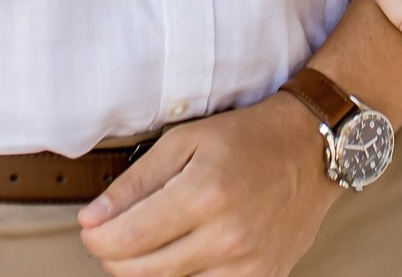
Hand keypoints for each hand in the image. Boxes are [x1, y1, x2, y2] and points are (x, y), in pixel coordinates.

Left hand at [77, 93, 335, 276]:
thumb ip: (135, 181)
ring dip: (149, 268)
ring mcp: (246, 265)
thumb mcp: (184, 141)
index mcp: (203, 194)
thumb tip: (92, 218)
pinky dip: (185, 275)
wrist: (309, 151)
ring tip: (157, 237)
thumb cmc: (246, 139)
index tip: (93, 227)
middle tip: (119, 232)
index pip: (125, 240)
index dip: (96, 238)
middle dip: (116, 255)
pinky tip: (187, 251)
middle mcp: (226, 236)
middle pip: (140, 272)